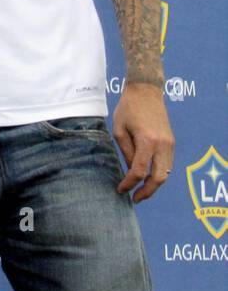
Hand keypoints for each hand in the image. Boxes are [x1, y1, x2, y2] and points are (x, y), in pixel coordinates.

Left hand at [113, 82, 174, 201]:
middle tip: (134, 198)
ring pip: (167, 173)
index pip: (140, 170)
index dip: (129, 183)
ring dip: (154, 185)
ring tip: (140, 191)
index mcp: (147, 141)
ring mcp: (170, 144)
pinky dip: (159, 174)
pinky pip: (167, 164)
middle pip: (159, 178)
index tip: (121, 189)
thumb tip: (131, 171)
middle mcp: (163, 145)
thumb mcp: (119, 129)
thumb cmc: (128, 108)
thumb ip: (126, 152)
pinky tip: (147, 177)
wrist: (146, 92)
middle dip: (147, 192)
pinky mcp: (172, 142)